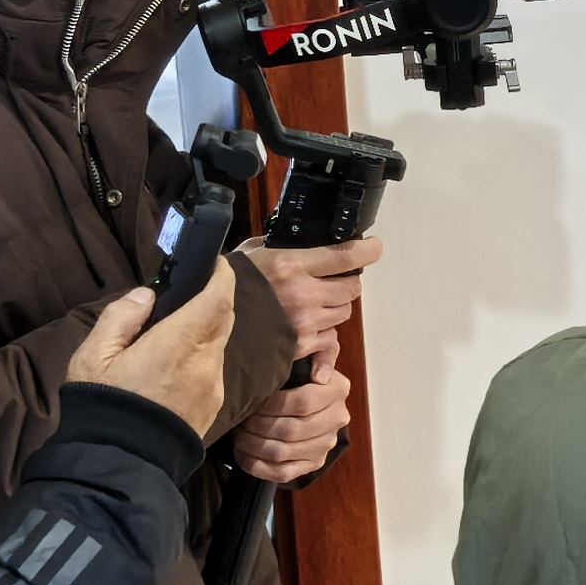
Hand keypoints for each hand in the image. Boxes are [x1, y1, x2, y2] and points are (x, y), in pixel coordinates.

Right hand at [65, 274, 237, 439]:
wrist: (118, 465)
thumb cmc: (103, 405)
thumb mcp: (94, 355)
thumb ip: (122, 317)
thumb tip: (148, 296)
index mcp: (179, 345)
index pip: (217, 299)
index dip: (221, 276)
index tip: (215, 263)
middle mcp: (206, 364)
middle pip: (223, 320)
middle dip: (213, 300)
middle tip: (189, 292)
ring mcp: (213, 389)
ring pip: (217, 347)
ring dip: (204, 333)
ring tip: (172, 334)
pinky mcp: (212, 409)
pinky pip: (212, 372)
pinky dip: (199, 359)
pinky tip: (172, 368)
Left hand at [226, 331, 348, 486]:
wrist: (306, 404)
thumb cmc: (294, 377)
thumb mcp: (301, 358)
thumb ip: (303, 351)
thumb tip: (296, 352)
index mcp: (337, 389)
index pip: (303, 402)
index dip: (272, 405)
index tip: (253, 402)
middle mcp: (338, 418)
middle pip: (291, 430)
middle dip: (259, 427)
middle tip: (241, 422)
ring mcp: (326, 444)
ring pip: (283, 453)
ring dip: (254, 446)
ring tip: (238, 436)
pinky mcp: (314, 464)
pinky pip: (282, 473)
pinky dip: (257, 466)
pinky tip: (243, 455)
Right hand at [241, 235, 380, 357]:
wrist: (211, 335)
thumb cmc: (229, 291)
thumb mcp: (249, 256)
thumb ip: (273, 246)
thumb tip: (292, 238)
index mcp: (290, 265)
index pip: (343, 256)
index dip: (366, 251)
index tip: (374, 248)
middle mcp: (304, 294)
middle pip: (351, 287)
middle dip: (346, 283)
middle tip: (333, 282)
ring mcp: (306, 322)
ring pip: (343, 312)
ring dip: (335, 307)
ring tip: (314, 305)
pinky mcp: (303, 346)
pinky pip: (329, 338)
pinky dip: (322, 333)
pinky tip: (305, 327)